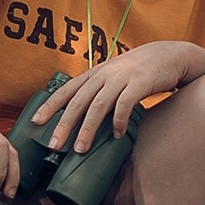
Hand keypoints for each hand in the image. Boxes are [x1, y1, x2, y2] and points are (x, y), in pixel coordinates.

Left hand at [34, 40, 204, 153]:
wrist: (169, 55)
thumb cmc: (138, 71)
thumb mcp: (113, 77)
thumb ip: (98, 93)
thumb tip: (81, 119)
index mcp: (94, 74)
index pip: (66, 90)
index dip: (49, 106)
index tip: (35, 122)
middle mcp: (104, 75)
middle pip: (78, 101)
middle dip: (64, 125)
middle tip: (53, 146)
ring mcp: (121, 78)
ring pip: (98, 105)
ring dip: (87, 129)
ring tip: (80, 149)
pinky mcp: (139, 83)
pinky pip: (125, 104)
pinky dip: (118, 121)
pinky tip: (116, 136)